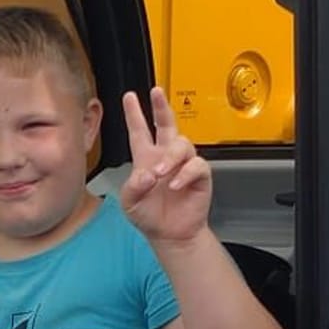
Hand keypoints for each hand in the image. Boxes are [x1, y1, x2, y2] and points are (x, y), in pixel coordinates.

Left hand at [119, 87, 212, 244]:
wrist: (170, 234)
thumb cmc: (150, 217)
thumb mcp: (130, 203)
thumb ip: (133, 187)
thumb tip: (147, 173)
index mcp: (146, 159)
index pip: (140, 131)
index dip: (134, 114)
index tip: (129, 97)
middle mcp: (165, 157)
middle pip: (167, 125)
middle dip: (161, 107)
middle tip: (156, 93)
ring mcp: (183, 165)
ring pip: (182, 144)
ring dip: (171, 157)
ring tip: (161, 173)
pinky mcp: (199, 176)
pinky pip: (196, 166)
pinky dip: (185, 174)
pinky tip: (175, 185)